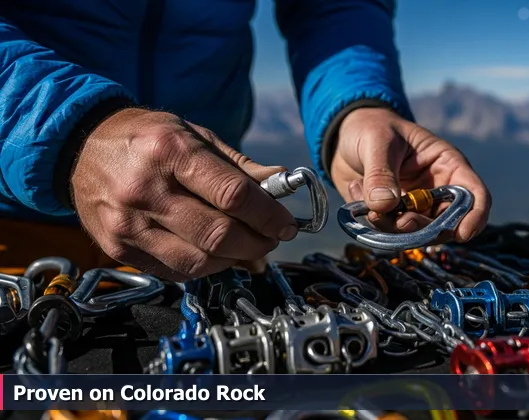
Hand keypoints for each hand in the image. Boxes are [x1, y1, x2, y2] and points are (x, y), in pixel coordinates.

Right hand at [71, 108, 298, 281]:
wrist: (79, 146)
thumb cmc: (146, 138)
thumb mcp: (195, 134)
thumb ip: (238, 165)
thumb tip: (281, 182)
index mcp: (171, 152)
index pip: (233, 195)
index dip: (268, 215)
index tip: (287, 223)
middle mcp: (146, 190)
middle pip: (219, 235)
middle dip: (258, 242)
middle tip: (272, 238)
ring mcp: (129, 224)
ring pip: (199, 261)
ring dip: (234, 260)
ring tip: (248, 247)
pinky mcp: (118, 249)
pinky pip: (175, 271)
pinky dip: (205, 267)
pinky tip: (216, 253)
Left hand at [330, 107, 490, 242]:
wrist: (344, 136)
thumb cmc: (372, 128)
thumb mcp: (378, 141)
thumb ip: (381, 173)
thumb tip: (384, 206)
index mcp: (447, 165)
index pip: (474, 195)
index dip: (475, 217)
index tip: (462, 234)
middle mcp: (436, 191)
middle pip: (445, 224)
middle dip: (423, 229)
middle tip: (399, 221)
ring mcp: (414, 207)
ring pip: (416, 233)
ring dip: (391, 227)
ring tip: (367, 204)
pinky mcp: (392, 217)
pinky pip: (388, 231)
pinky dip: (371, 218)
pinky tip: (356, 189)